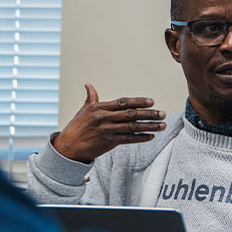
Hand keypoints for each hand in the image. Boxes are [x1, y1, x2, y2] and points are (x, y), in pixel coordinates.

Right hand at [52, 84, 166, 162]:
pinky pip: (128, 140)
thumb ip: (91, 97)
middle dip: (149, 114)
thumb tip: (88, 85)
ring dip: (149, 126)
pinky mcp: (109, 143)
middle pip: (131, 114)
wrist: (68, 147)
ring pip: (133, 127)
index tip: (151, 101)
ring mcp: (107, 131)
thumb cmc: (76, 127)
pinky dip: (141, 138)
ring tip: (162, 125)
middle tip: (162, 113)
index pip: (123, 102)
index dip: (138, 101)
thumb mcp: (83, 110)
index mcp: (100, 108)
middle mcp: (104, 118)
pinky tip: (151, 136)